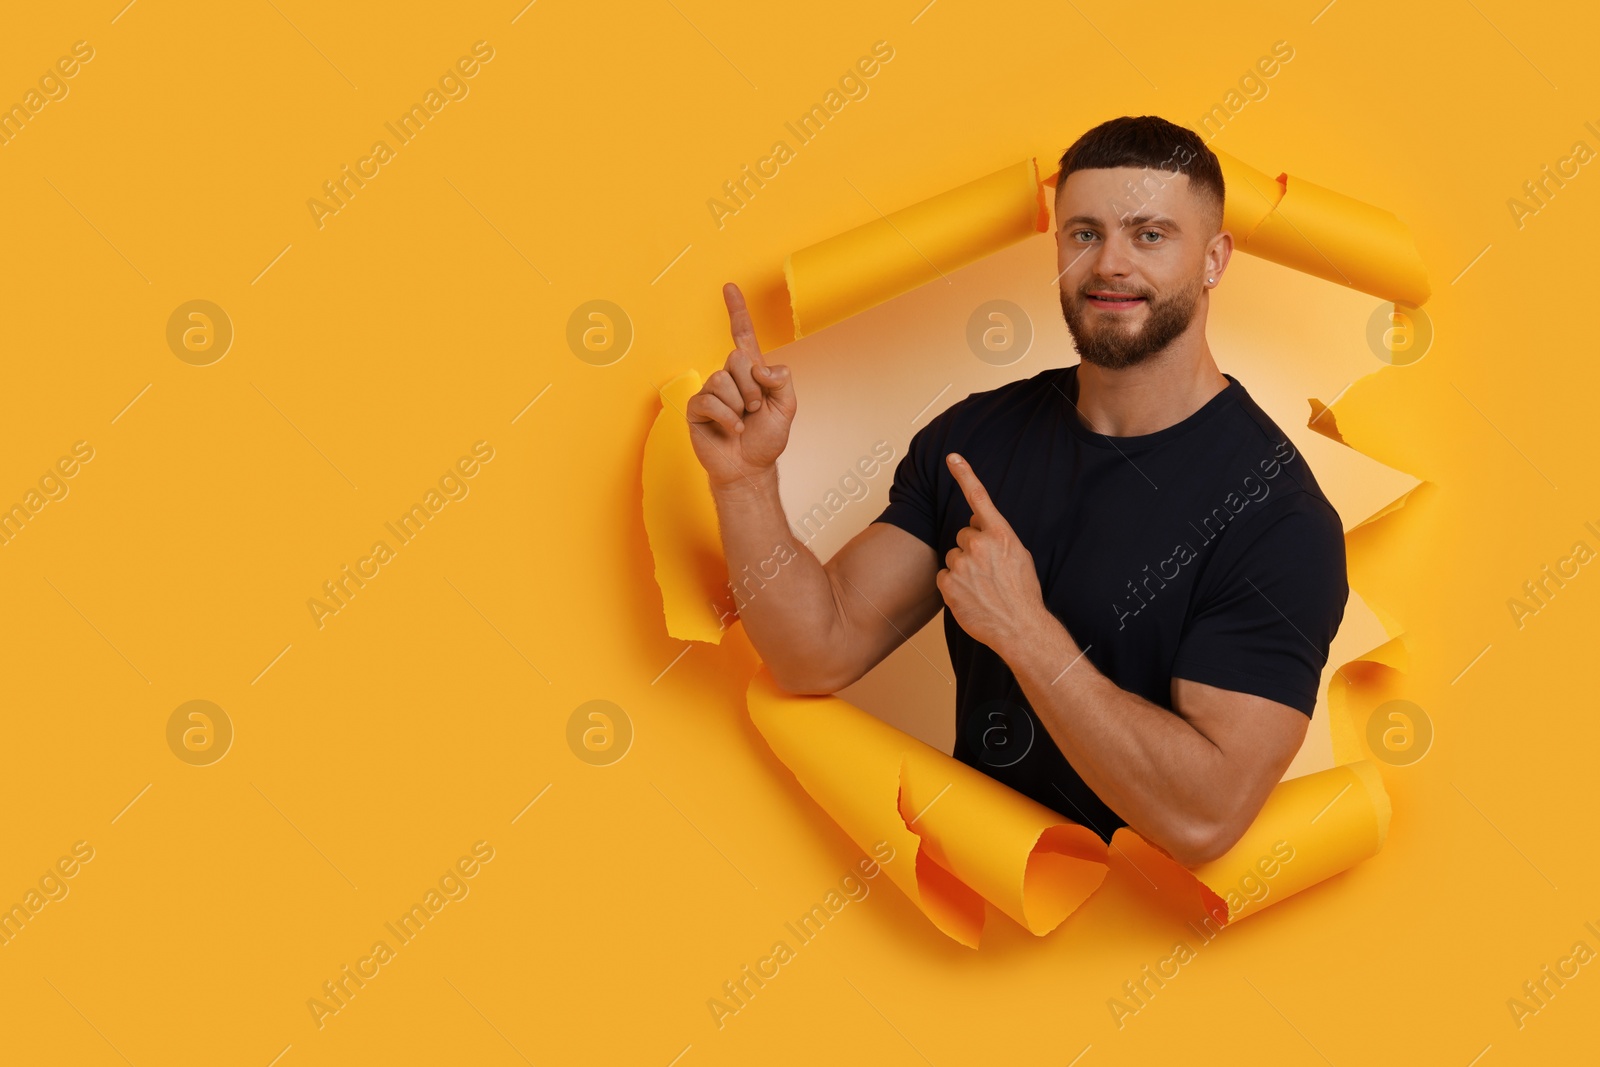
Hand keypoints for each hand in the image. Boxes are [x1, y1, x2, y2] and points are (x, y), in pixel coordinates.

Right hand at [686, 283, 796, 491]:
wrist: (749, 468)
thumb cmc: (766, 439)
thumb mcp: (787, 406)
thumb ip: (781, 379)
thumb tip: (757, 366)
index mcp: (751, 372)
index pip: (743, 335)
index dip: (737, 311)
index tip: (729, 287)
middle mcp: (729, 377)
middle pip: (737, 358)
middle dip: (752, 387)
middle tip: (754, 410)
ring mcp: (711, 392)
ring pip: (722, 379)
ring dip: (739, 405)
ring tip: (742, 421)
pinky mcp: (697, 408)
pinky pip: (710, 400)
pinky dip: (726, 417)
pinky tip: (730, 429)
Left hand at [937, 453, 1046, 652]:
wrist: (1019, 627)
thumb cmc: (1022, 593)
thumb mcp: (1019, 556)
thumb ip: (997, 536)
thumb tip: (976, 524)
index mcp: (1000, 535)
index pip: (979, 498)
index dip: (965, 474)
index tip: (952, 457)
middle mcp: (979, 545)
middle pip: (963, 534)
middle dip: (971, 549)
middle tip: (988, 571)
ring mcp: (961, 564)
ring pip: (953, 556)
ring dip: (963, 568)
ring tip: (982, 587)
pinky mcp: (948, 583)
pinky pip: (944, 575)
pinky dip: (953, 585)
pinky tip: (970, 596)